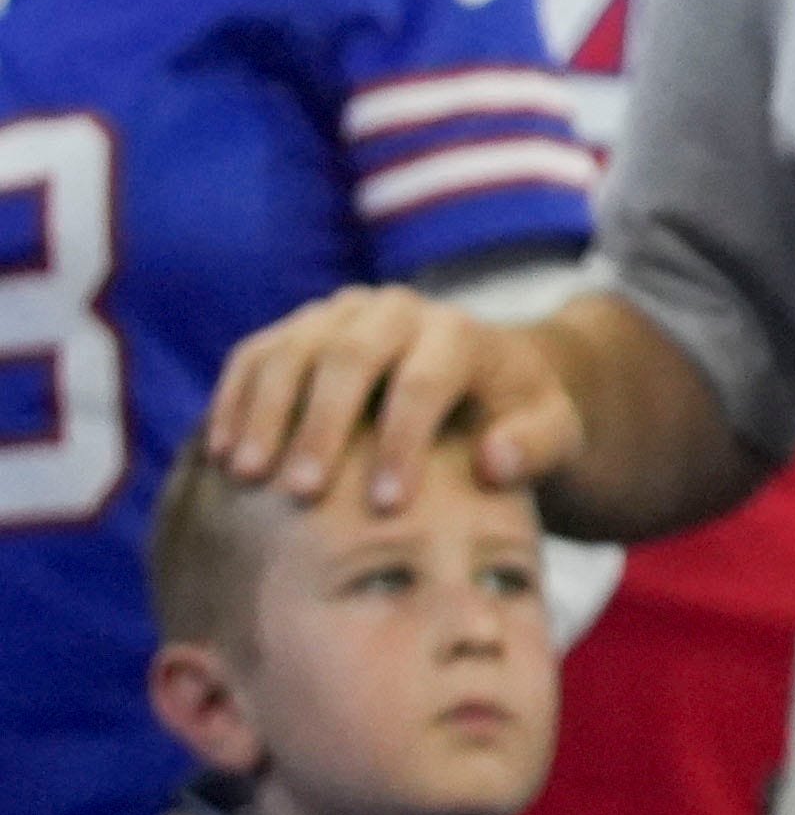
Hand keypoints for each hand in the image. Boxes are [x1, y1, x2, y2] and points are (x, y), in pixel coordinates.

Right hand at [197, 286, 583, 518]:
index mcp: (459, 332)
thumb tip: (495, 461)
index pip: (425, 381)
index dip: (404, 441)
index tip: (386, 504)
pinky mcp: (296, 329)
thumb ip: (539, 444)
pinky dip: (234, 400)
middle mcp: (395, 310)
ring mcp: (338, 313)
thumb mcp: (554, 432)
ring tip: (247, 477)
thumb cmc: (516, 418)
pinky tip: (220, 454)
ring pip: (290, 351)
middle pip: (348, 357)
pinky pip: (254, 356)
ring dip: (264, 412)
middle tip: (302, 493)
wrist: (479, 379)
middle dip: (321, 425)